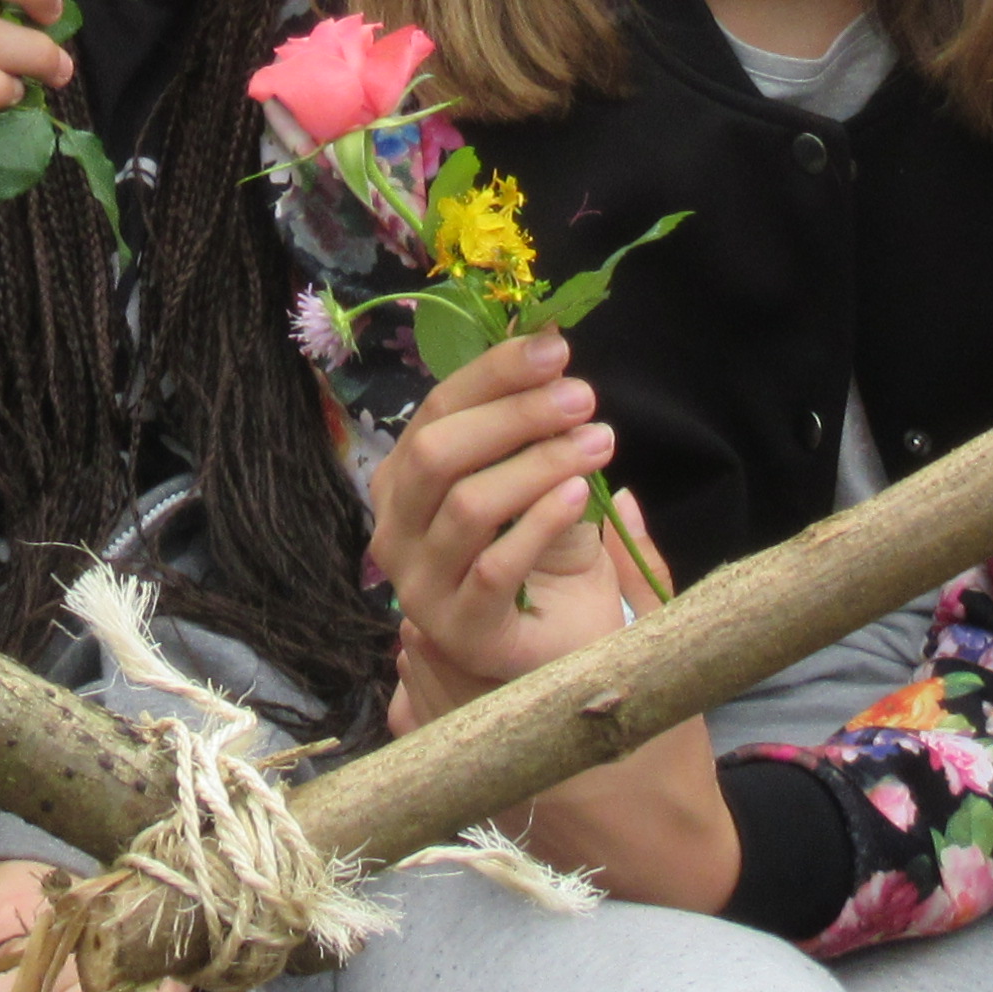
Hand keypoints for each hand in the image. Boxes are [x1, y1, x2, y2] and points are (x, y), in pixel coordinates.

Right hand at [369, 333, 646, 700]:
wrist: (561, 644)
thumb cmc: (543, 550)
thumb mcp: (533, 477)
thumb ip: (528, 426)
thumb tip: (550, 346)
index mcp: (403, 483)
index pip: (436, 410)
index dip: (494, 373)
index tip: (556, 348)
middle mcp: (394, 532)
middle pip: (439, 452)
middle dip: (515, 414)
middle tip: (582, 396)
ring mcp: (420, 588)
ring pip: (468, 506)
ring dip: (539, 463)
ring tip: (598, 443)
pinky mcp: (459, 633)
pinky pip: (495, 568)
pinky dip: (541, 522)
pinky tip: (581, 494)